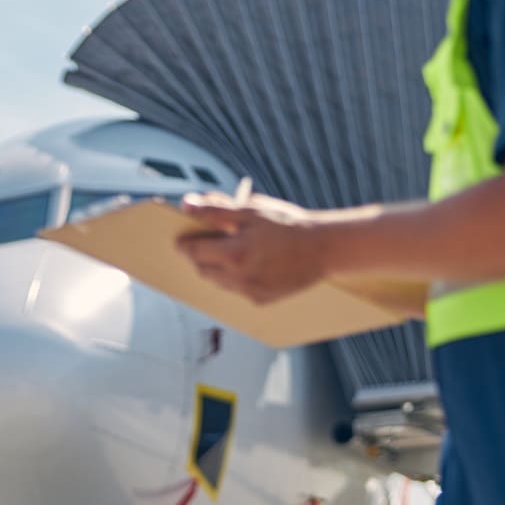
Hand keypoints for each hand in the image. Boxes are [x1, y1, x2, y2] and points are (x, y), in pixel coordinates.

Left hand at [177, 194, 332, 304]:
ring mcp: (249, 292)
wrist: (323, 248)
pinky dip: (238, 278)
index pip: (192, 251)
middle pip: (202, 269)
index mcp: (233, 253)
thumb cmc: (288, 224)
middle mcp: (238, 278)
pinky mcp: (260, 300)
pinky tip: (254, 264)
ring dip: (218, 268)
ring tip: (234, 251)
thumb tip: (186, 204)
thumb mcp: (251, 211)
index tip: (181, 238)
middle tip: (209, 242)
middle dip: (201, 256)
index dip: (184, 243)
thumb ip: (215, 209)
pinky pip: (237, 290)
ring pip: (218, 282)